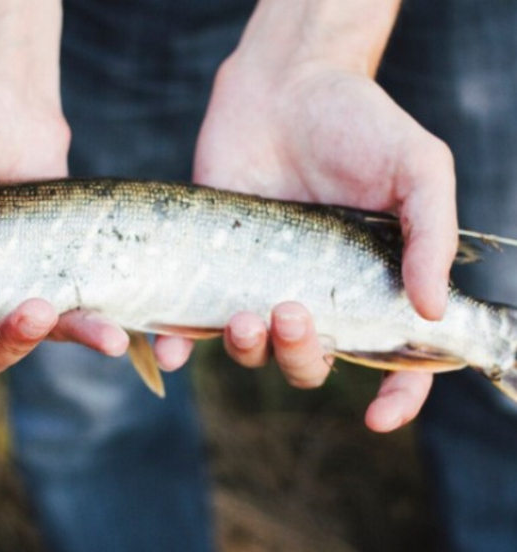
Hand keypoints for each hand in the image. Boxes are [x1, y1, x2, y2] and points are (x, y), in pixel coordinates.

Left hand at [191, 43, 454, 430]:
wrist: (284, 86)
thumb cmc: (359, 123)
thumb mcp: (418, 167)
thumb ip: (430, 235)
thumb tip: (430, 310)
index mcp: (369, 286)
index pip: (392, 359)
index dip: (395, 396)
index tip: (378, 415)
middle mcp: (314, 295)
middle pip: (310, 362)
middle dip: (301, 355)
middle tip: (290, 311)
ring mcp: (259, 284)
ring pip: (253, 351)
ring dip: (248, 350)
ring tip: (244, 314)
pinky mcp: (211, 267)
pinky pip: (191, 322)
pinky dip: (179, 344)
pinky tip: (171, 349)